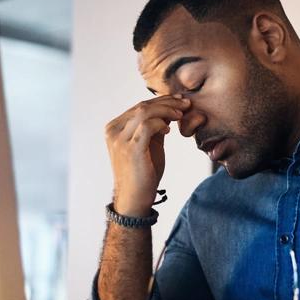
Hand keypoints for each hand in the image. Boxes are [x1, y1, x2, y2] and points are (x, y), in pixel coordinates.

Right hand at [103, 95, 191, 216]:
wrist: (135, 198)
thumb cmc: (142, 172)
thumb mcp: (150, 144)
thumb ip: (156, 126)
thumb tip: (170, 109)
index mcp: (115, 128)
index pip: (139, 106)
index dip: (161, 100)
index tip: (180, 100)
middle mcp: (113, 131)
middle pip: (142, 106)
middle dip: (167, 102)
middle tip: (186, 103)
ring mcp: (119, 140)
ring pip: (144, 112)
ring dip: (166, 110)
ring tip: (181, 114)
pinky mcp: (130, 149)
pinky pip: (147, 126)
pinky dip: (160, 123)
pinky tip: (169, 130)